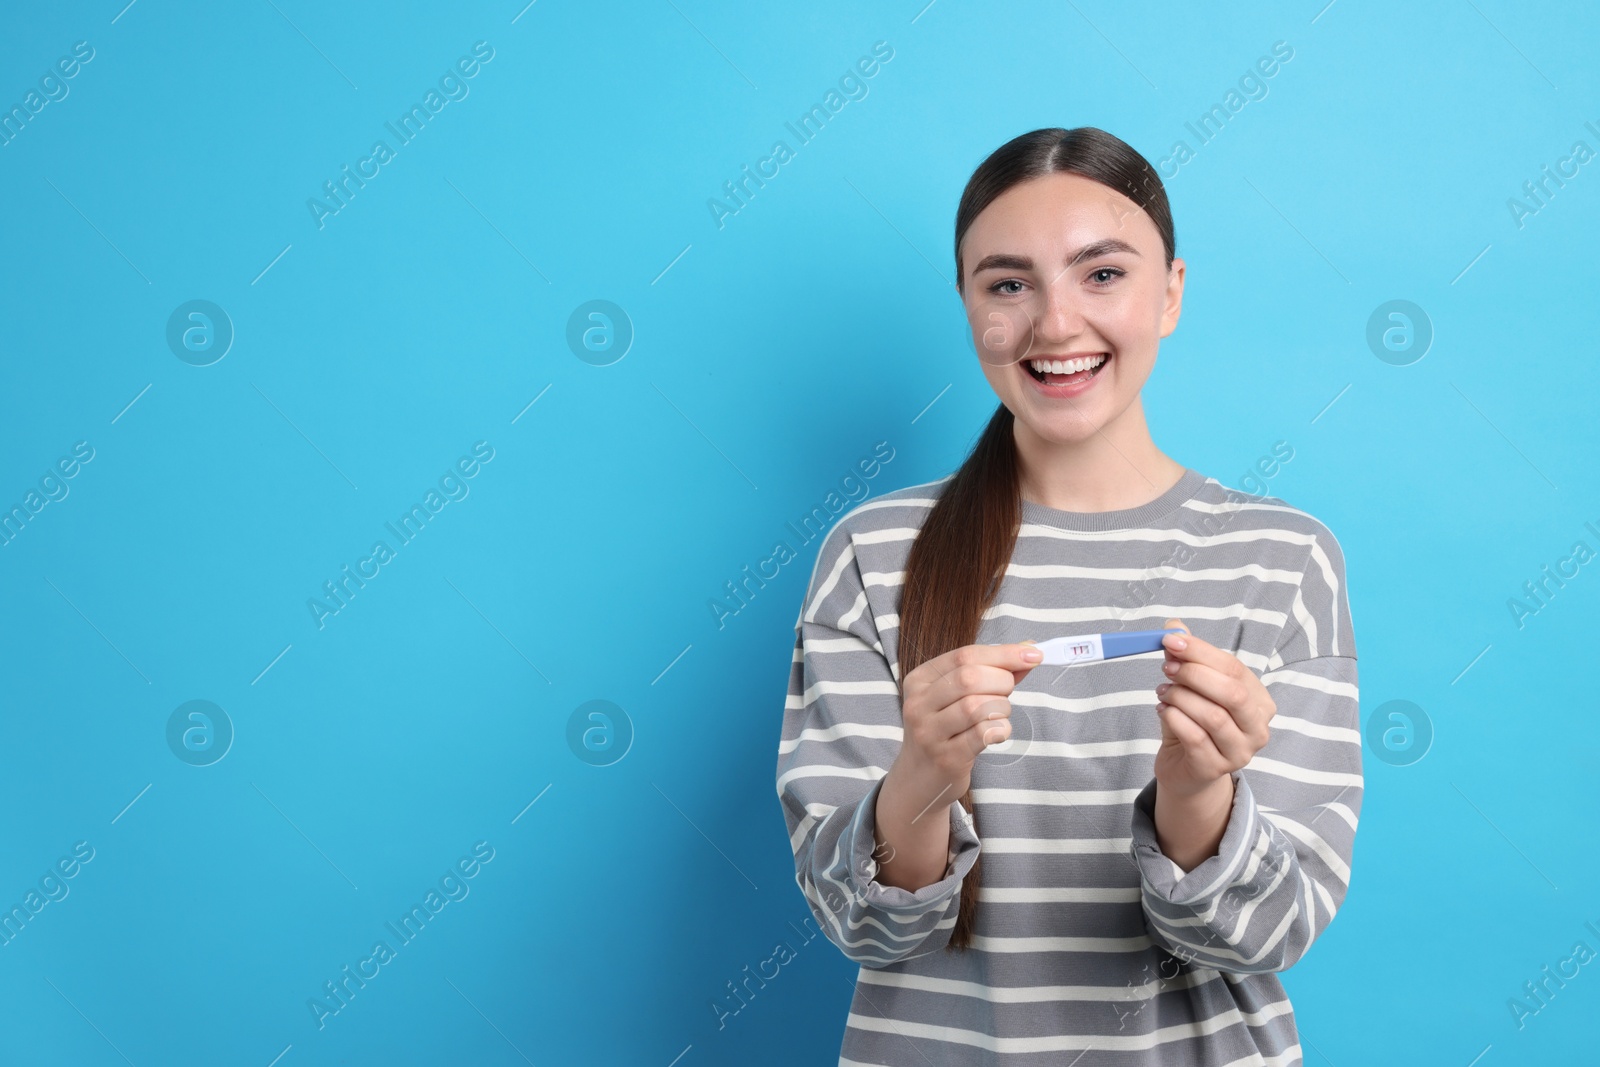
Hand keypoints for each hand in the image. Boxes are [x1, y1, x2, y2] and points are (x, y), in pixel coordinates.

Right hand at [872, 641, 1041, 892]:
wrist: (919, 780)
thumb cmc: (946, 730)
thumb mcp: (957, 696)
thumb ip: (992, 671)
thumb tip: (1028, 648)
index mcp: (919, 680)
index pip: (964, 655)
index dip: (1003, 653)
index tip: (1034, 654)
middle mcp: (918, 704)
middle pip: (970, 677)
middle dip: (1002, 681)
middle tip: (1007, 693)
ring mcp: (929, 733)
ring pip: (977, 706)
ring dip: (1001, 708)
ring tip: (999, 715)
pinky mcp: (945, 758)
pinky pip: (982, 734)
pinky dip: (1000, 729)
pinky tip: (997, 733)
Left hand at [1151, 617, 1274, 795]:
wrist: (1186, 769)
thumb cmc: (1193, 723)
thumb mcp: (1192, 687)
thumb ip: (1186, 657)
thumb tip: (1174, 626)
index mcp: (1259, 701)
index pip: (1234, 668)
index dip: (1200, 651)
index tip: (1170, 640)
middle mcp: (1257, 728)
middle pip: (1232, 693)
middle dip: (1194, 675)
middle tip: (1167, 668)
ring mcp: (1240, 752)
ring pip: (1213, 716)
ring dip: (1181, 698)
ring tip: (1163, 692)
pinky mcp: (1216, 769)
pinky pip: (1195, 738)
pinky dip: (1174, 718)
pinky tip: (1164, 710)